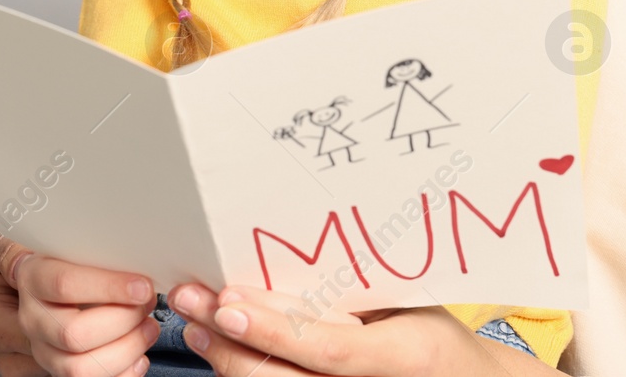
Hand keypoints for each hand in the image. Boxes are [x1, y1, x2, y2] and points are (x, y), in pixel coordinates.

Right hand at [0, 230, 160, 376]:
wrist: (8, 284)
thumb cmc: (32, 253)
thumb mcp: (31, 233)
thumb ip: (52, 234)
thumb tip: (92, 229)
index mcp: (20, 279)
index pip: (63, 285)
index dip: (107, 288)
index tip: (141, 285)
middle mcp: (20, 323)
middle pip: (73, 335)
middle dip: (121, 320)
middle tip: (147, 301)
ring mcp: (33, 353)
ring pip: (78, 368)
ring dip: (125, 348)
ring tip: (146, 326)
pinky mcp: (47, 372)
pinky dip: (120, 373)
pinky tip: (136, 356)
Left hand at [164, 282, 554, 376]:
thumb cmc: (434, 333)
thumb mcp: (409, 300)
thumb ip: (358, 290)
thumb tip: (287, 260)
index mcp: (404, 356)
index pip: (326, 350)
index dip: (273, 330)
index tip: (228, 303)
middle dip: (227, 342)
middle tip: (191, 303)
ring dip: (224, 357)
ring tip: (194, 322)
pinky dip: (243, 371)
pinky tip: (222, 346)